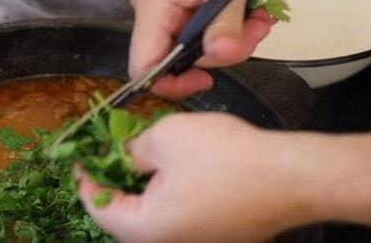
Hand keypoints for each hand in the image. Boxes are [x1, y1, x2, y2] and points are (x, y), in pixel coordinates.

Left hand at [76, 113, 318, 242]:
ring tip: (138, 154)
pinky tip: (170, 166)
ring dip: (140, 187)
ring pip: (153, 216)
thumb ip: (132, 149)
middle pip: (124, 217)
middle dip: (113, 182)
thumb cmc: (230, 159)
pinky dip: (166, 193)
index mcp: (148, 231)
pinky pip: (178, 216)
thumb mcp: (165, 137)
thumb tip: (123, 156)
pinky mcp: (217, 236)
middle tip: (108, 153)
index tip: (79, 157)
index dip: (84, 179)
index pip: (98, 209)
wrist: (291, 176)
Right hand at [129, 0, 273, 99]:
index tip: (209, 79)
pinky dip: (225, 24)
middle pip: (175, 58)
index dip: (172, 84)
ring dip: (229, 38)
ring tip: (257, 16)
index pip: (143, 65)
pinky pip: (198, 27)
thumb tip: (220, 60)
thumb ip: (224, 22)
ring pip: (192, 44)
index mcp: (154, 4)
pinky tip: (247, 9)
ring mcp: (166, 4)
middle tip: (254, 32)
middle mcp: (152, 8)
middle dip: (219, 53)